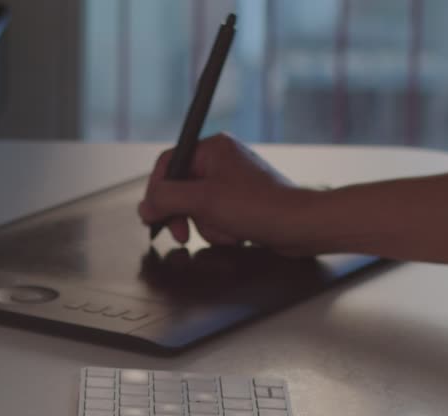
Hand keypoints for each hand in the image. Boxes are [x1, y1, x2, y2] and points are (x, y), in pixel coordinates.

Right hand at [138, 133, 323, 255]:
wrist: (301, 226)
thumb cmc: (262, 207)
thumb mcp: (204, 202)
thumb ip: (167, 200)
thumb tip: (145, 206)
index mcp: (213, 148)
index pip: (169, 164)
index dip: (158, 193)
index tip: (154, 215)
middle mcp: (222, 161)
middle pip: (181, 190)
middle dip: (185, 216)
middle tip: (183, 234)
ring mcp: (232, 183)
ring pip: (197, 209)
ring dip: (207, 227)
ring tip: (227, 231)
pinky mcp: (241, 203)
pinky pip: (215, 218)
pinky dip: (221, 231)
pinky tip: (238, 235)